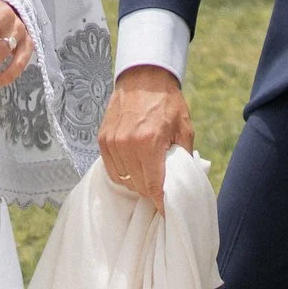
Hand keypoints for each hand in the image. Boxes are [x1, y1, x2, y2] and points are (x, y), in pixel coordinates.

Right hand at [97, 64, 192, 211]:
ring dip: (135, 182)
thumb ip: (184, 156)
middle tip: (159, 189)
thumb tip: (183, 181)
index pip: (153, 185)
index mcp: (149, 143)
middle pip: (137, 185)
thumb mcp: (184, 128)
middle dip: (150, 191)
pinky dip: (122, 172)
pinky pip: (111, 168)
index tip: (165, 211)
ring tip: (146, 176)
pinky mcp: (103, 139)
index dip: (159, 202)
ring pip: (123, 179)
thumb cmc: (167, 102)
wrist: (143, 78)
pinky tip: (133, 167)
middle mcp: (127, 144)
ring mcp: (112, 142)